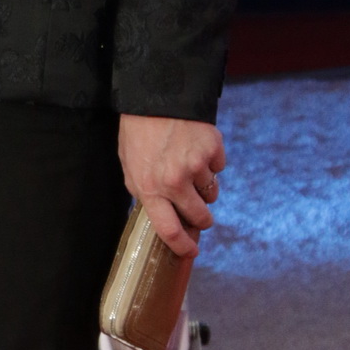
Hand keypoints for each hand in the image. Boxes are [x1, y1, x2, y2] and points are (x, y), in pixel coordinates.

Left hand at [118, 113, 225, 259]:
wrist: (155, 97)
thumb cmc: (139, 134)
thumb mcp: (130, 167)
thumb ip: (146, 193)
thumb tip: (162, 217)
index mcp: (150, 188)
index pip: (169, 230)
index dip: (182, 246)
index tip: (191, 252)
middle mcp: (175, 181)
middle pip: (200, 216)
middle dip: (201, 218)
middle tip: (199, 212)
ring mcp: (197, 165)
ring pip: (212, 193)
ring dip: (204, 187)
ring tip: (189, 167)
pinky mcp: (213, 149)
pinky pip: (219, 168)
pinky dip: (211, 163)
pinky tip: (196, 149)